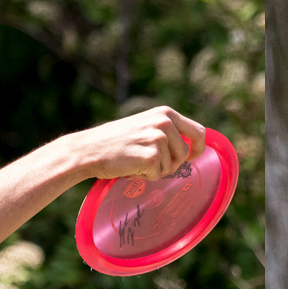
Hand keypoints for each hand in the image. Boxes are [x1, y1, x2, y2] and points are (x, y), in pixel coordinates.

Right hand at [69, 106, 207, 180]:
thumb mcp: (144, 125)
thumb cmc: (114, 141)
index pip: (198, 131)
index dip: (198, 147)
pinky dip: (145, 176)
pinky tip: (130, 167)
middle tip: (157, 165)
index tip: (192, 156)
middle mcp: (165, 122)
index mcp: (165, 113)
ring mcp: (158, 139)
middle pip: (187, 152)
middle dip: (175, 163)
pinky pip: (158, 175)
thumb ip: (164, 131)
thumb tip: (188, 148)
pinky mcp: (152, 156)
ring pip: (173, 166)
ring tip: (136, 161)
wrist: (89, 149)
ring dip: (157, 170)